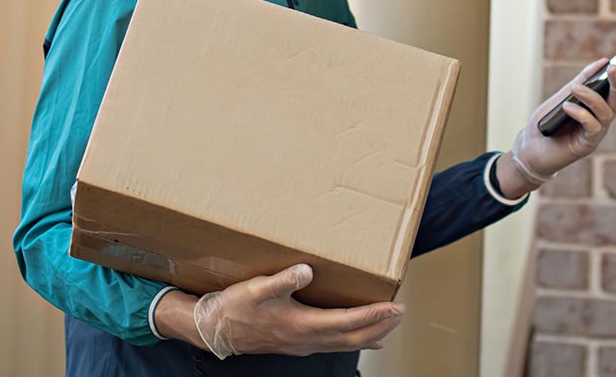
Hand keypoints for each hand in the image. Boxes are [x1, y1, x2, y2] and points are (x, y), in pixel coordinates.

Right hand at [190, 264, 403, 358]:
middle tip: (401, 313)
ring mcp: (302, 344)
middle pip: (353, 337)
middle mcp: (306, 339)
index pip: (348, 321)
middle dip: (380, 325)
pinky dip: (353, 340)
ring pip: (345, 343)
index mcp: (302, 325)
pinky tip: (361, 338)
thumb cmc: (235, 308)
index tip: (395, 307)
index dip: (374, 315)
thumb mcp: (257, 288)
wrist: (214, 329)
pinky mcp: (296, 343)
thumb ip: (283, 280)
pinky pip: (333, 344)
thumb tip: (306, 270)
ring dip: (370, 333)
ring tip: (389, 322)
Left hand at [497, 58, 615, 196]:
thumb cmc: (547, 123)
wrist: (530, 149)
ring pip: (606, 113)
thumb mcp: (563, 96)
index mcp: (596, 108)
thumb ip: (581, 81)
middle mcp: (600, 120)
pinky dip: (581, 114)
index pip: (615, 91)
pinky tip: (567, 107)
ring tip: (575, 88)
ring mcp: (595, 134)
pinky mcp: (587, 145)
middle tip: (614, 68)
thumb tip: (602, 62)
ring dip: (592, 97)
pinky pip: (592, 127)